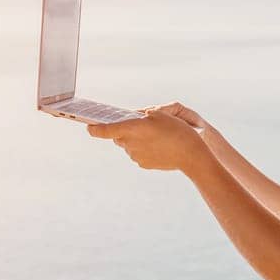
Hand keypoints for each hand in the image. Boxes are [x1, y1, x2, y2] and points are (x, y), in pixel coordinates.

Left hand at [87, 103, 204, 172]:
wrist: (190, 155)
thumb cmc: (176, 131)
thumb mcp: (159, 114)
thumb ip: (140, 115)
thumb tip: (131, 119)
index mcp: (131, 129)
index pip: (104, 130)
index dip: (94, 129)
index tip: (89, 126)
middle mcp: (129, 144)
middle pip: (118, 136)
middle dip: (124, 131)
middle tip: (140, 126)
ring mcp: (135, 156)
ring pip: (128, 145)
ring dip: (136, 140)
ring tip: (154, 136)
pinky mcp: (142, 164)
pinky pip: (137, 154)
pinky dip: (144, 149)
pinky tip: (157, 146)